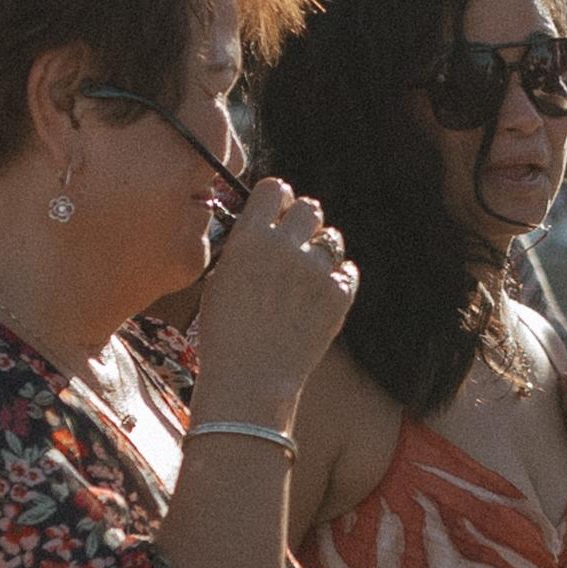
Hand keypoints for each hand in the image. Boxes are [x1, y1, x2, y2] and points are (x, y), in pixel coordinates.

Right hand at [183, 180, 359, 423]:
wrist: (251, 378)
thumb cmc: (224, 333)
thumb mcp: (219, 279)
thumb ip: (243, 247)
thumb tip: (260, 229)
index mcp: (251, 237)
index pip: (274, 189)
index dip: (277, 200)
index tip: (276, 213)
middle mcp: (286, 246)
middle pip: (310, 207)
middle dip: (303, 221)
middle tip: (294, 244)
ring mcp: (316, 270)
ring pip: (332, 239)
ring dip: (321, 251)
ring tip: (305, 278)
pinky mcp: (339, 294)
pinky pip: (347, 271)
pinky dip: (337, 280)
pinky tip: (320, 296)